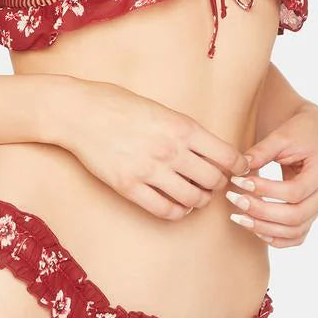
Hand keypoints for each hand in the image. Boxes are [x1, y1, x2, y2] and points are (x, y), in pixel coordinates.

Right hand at [61, 78, 249, 220]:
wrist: (79, 112)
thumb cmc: (118, 105)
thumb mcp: (161, 109)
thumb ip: (186, 130)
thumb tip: (210, 151)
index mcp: (182, 127)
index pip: (228, 156)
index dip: (238, 166)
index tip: (237, 169)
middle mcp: (171, 150)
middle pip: (214, 181)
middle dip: (218, 184)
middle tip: (212, 183)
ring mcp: (150, 170)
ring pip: (193, 200)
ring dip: (198, 200)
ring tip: (194, 195)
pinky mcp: (130, 187)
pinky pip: (166, 211)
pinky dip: (177, 212)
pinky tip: (175, 204)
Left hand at [227, 103, 317, 246]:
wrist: (310, 133)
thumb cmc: (297, 131)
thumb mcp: (280, 136)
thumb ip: (261, 152)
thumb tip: (239, 169)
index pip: (294, 191)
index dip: (265, 190)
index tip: (238, 182)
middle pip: (295, 216)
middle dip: (261, 211)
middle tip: (234, 199)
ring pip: (294, 231)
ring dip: (264, 228)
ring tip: (237, 216)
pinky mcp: (310, 214)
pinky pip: (295, 236)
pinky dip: (275, 238)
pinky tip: (253, 228)